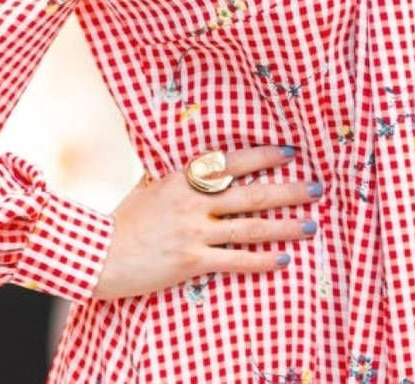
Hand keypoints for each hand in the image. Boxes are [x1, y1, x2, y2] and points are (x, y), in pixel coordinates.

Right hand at [92, 144, 319, 299]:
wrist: (96, 253)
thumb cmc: (121, 221)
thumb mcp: (148, 188)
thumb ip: (175, 180)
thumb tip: (197, 170)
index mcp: (183, 178)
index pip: (232, 162)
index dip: (265, 156)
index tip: (291, 153)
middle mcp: (193, 201)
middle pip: (252, 192)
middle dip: (289, 191)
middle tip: (317, 189)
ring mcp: (193, 230)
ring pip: (250, 226)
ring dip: (284, 226)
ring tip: (310, 225)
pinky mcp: (191, 260)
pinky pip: (235, 259)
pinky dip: (261, 260)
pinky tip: (282, 259)